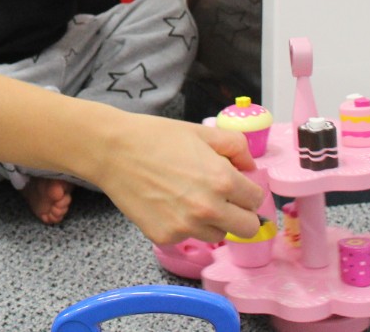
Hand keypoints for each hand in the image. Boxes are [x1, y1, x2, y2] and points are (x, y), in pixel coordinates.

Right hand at [90, 114, 263, 243]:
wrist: (113, 150)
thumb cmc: (155, 137)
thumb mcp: (201, 132)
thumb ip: (236, 146)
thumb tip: (250, 167)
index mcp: (223, 180)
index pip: (256, 199)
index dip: (247, 190)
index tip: (236, 186)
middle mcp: (209, 209)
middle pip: (248, 228)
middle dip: (240, 213)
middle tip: (222, 199)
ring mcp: (187, 227)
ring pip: (218, 235)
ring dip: (212, 221)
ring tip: (188, 198)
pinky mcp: (166, 237)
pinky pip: (187, 237)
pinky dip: (183, 225)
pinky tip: (167, 204)